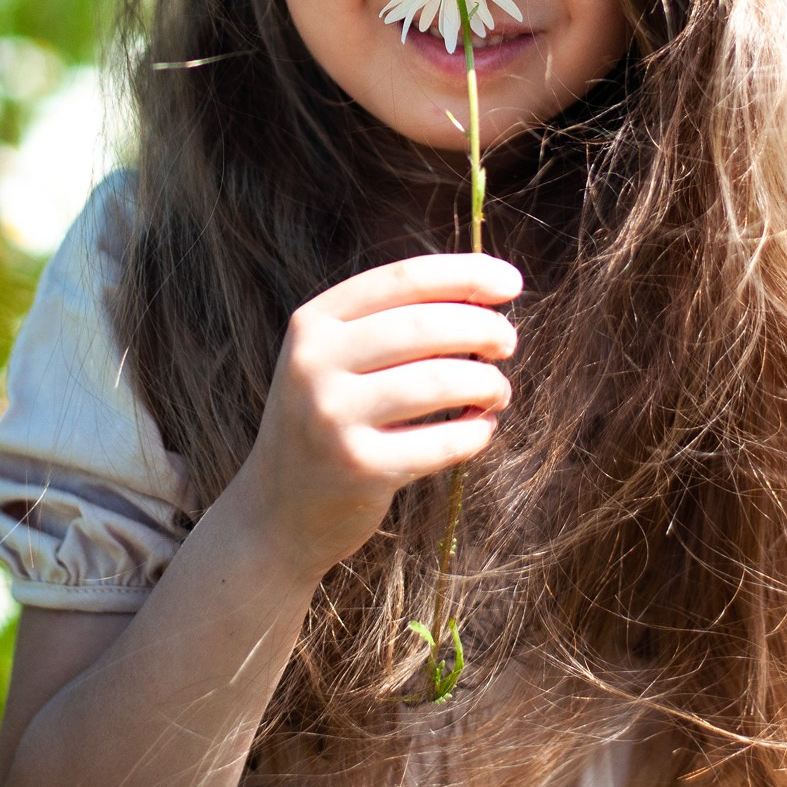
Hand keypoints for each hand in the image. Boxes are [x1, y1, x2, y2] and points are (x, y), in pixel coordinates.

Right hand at [238, 253, 521, 584]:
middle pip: (425, 326)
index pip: (403, 279)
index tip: (512, 284)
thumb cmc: (330, 419)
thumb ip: (393, 321)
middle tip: (507, 342)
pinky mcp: (358, 468)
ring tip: (497, 391)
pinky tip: (480, 429)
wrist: (274, 512)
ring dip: (487, 383)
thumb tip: (486, 291)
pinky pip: (443, 441)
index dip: (465, 274)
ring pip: (439, 381)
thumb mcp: (336, 358)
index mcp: (313, 321)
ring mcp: (332, 416)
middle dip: (484, 328)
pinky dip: (477, 432)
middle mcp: (314, 362)